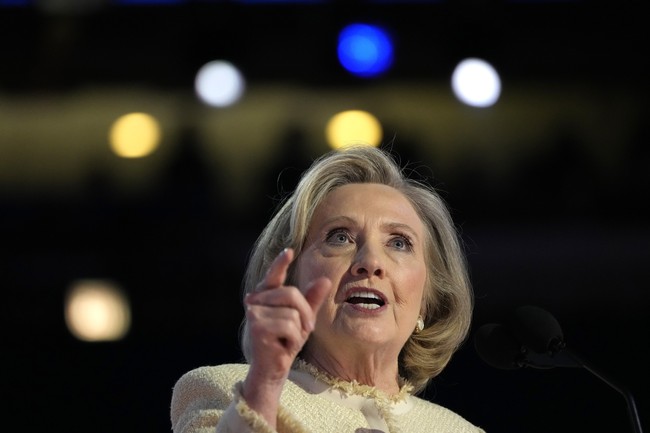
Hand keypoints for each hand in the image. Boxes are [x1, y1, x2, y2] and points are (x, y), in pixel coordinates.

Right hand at [242, 248, 330, 423]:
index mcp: (266, 295)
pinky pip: (288, 325)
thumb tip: (324, 280)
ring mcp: (254, 313)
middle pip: (292, 293)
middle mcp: (256, 300)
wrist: (272, 369)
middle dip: (305, 313)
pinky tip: (282, 346)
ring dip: (298, 330)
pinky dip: (292, 338)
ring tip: (287, 340)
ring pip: (292, 312)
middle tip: (304, 330)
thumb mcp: (302, 319)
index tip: (289, 251)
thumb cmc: (285, 342)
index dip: (280, 263)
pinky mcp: (257, 327)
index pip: (274, 275)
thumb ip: (311, 300)